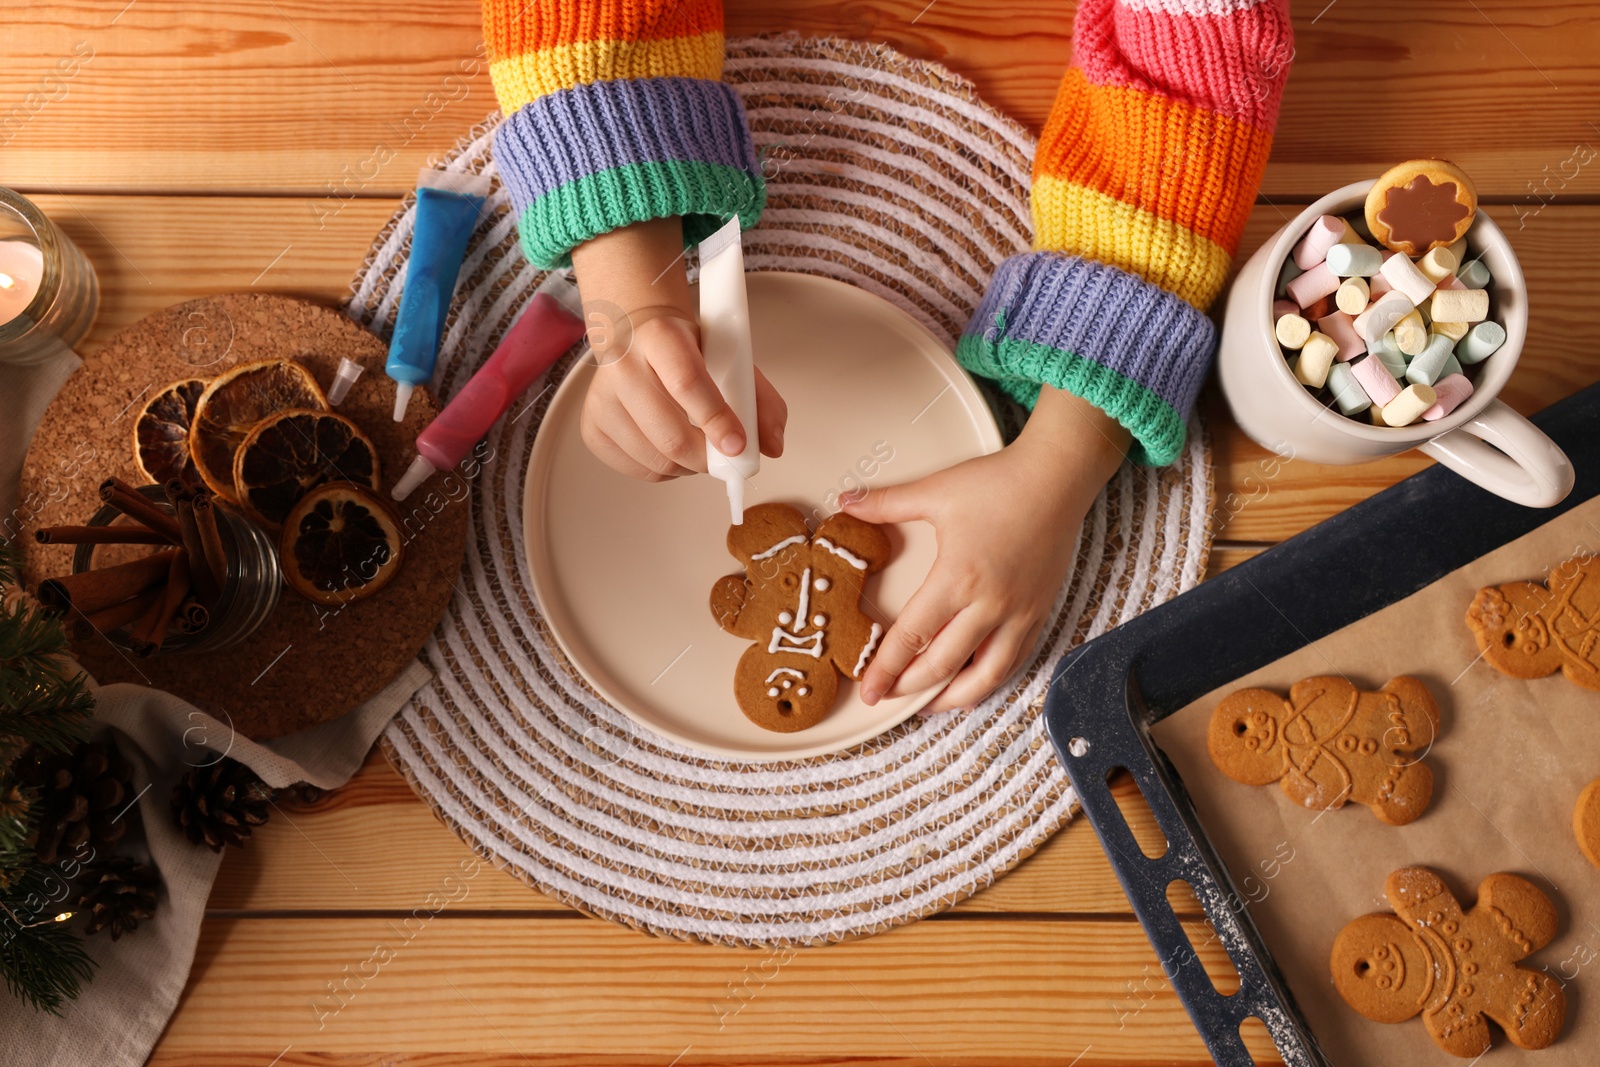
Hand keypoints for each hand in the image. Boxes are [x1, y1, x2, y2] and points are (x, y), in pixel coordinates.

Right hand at [569, 217, 786, 480]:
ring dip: (688, 467)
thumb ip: (759, 399)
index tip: (738, 446)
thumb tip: (773, 446)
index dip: (716, 419)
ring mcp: (601, 398)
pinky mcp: (592, 426)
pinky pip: (637, 469)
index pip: (687, 383)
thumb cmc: (689, 349)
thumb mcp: (729, 358)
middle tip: (724, 458)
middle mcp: (622, 364)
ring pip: (655, 459)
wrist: (637, 333)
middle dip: (707, 458)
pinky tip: (671, 449)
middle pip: (669, 434)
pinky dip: (664, 470)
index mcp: (660, 336)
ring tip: (698, 449)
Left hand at [843, 386, 1130, 712]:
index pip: (912, 638)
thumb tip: (847, 502)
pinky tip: (971, 687)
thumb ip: (887, 503)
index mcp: (958, 578)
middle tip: (885, 697)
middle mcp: (989, 605)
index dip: (886, 669)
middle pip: (942, 666)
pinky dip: (988, 681)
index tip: (868, 689)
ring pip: (984, 677)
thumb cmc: (1000, 483)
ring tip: (926, 705)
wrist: (1057, 478)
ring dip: (951, 697)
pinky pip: (1013, 661)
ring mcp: (1018, 614)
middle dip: (909, 688)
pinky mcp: (1038, 613)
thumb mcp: (936, 491)